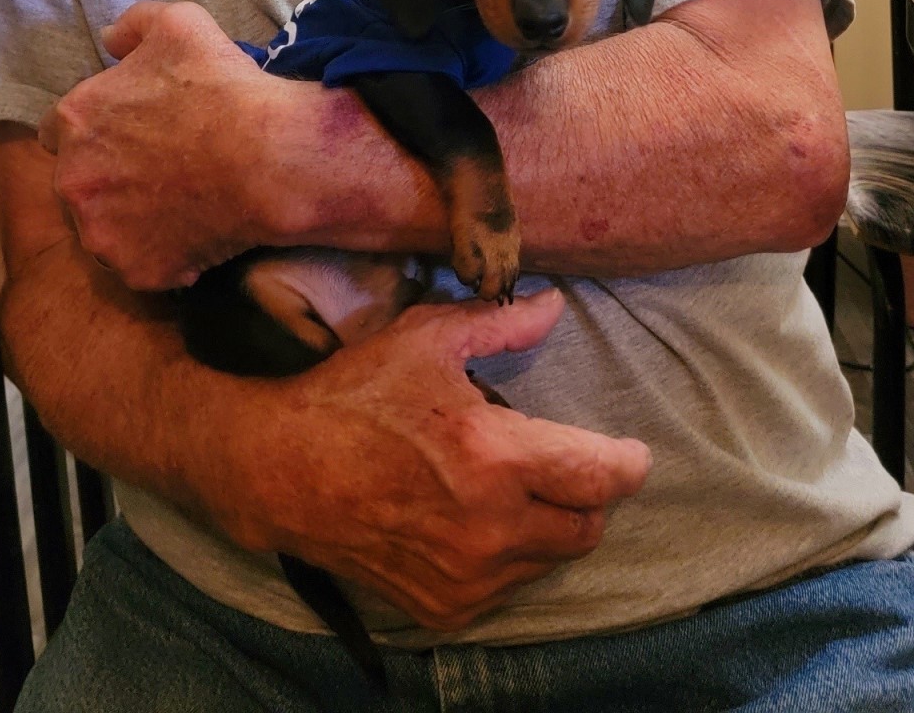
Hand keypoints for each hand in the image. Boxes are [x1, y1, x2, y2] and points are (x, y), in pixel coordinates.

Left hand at [39, 2, 285, 289]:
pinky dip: (164, 254)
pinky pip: (143, 265)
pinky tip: (197, 232)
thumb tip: (108, 38)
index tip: (125, 133)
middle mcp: (74, 181)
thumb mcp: (178, 24)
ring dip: (131, 219)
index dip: (93, 131)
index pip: (55, 131)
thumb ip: (132, 25)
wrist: (267, 157)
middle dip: (108, 177)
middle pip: (79, 183)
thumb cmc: (221, 87)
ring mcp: (101, 232)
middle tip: (159, 168)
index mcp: (75, 121)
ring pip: (106, 228)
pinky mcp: (135, 271)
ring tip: (180, 203)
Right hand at [213, 288, 650, 631]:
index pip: (602, 477)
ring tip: (510, 488)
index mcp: (496, 457)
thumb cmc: (356, 396)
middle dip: (589, 495)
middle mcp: (491, 528)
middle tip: (567, 466)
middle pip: (588, 527)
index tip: (631, 453)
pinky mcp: (443, 607)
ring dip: (547, 527)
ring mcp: (467, 576)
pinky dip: (506, 558)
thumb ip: (501, 324)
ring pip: (549, 560)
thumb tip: (555, 306)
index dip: (628, 463)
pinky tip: (474, 522)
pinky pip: (506, 588)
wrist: (282, 470)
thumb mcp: (425, 340)